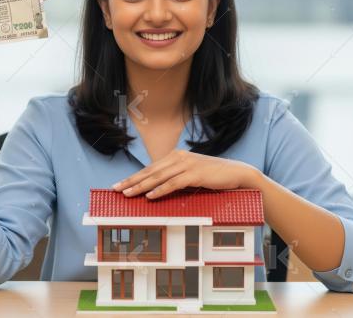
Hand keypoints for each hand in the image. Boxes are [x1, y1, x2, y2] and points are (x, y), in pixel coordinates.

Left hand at [112, 149, 261, 198]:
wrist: (237, 174)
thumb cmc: (214, 176)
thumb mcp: (191, 175)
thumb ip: (176, 178)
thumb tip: (157, 189)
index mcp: (176, 156)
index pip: (150, 168)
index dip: (134, 177)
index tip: (119, 185)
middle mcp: (179, 158)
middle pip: (150, 171)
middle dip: (131, 181)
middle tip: (116, 189)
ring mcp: (187, 164)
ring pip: (159, 177)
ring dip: (141, 186)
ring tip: (127, 194)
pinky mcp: (196, 174)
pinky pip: (174, 183)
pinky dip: (161, 190)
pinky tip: (150, 196)